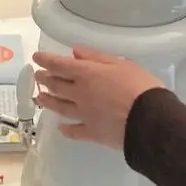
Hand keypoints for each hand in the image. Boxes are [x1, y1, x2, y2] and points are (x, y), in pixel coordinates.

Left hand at [31, 47, 163, 148]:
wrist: (149, 120)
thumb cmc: (139, 86)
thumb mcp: (121, 63)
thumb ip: (96, 57)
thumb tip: (75, 52)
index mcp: (86, 74)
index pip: (60, 65)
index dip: (46, 60)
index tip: (36, 58)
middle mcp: (80, 94)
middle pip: (57, 85)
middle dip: (45, 79)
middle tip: (37, 76)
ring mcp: (84, 115)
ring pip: (61, 107)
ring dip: (49, 101)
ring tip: (40, 98)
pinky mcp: (92, 133)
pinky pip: (74, 131)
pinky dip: (66, 129)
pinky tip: (61, 128)